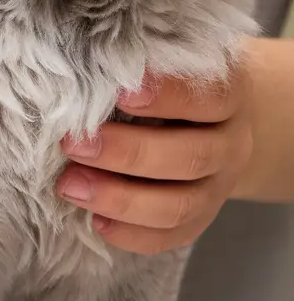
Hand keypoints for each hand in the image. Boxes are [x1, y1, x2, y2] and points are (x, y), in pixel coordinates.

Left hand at [56, 67, 253, 254]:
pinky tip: (96, 221)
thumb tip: (84, 73)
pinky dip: (132, 234)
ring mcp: (218, 188)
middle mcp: (230, 145)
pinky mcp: (200, 219)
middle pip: (190, 157)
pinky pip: (171, 237)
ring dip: (120, 199)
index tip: (120, 92)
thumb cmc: (175, 82)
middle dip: (126, 153)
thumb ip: (140, 67)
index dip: (167, 96)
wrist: (217, 121)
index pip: (208, 97)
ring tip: (70, 185)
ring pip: (179, 205)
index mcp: (229, 97)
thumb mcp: (171, 64)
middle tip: (73, 144)